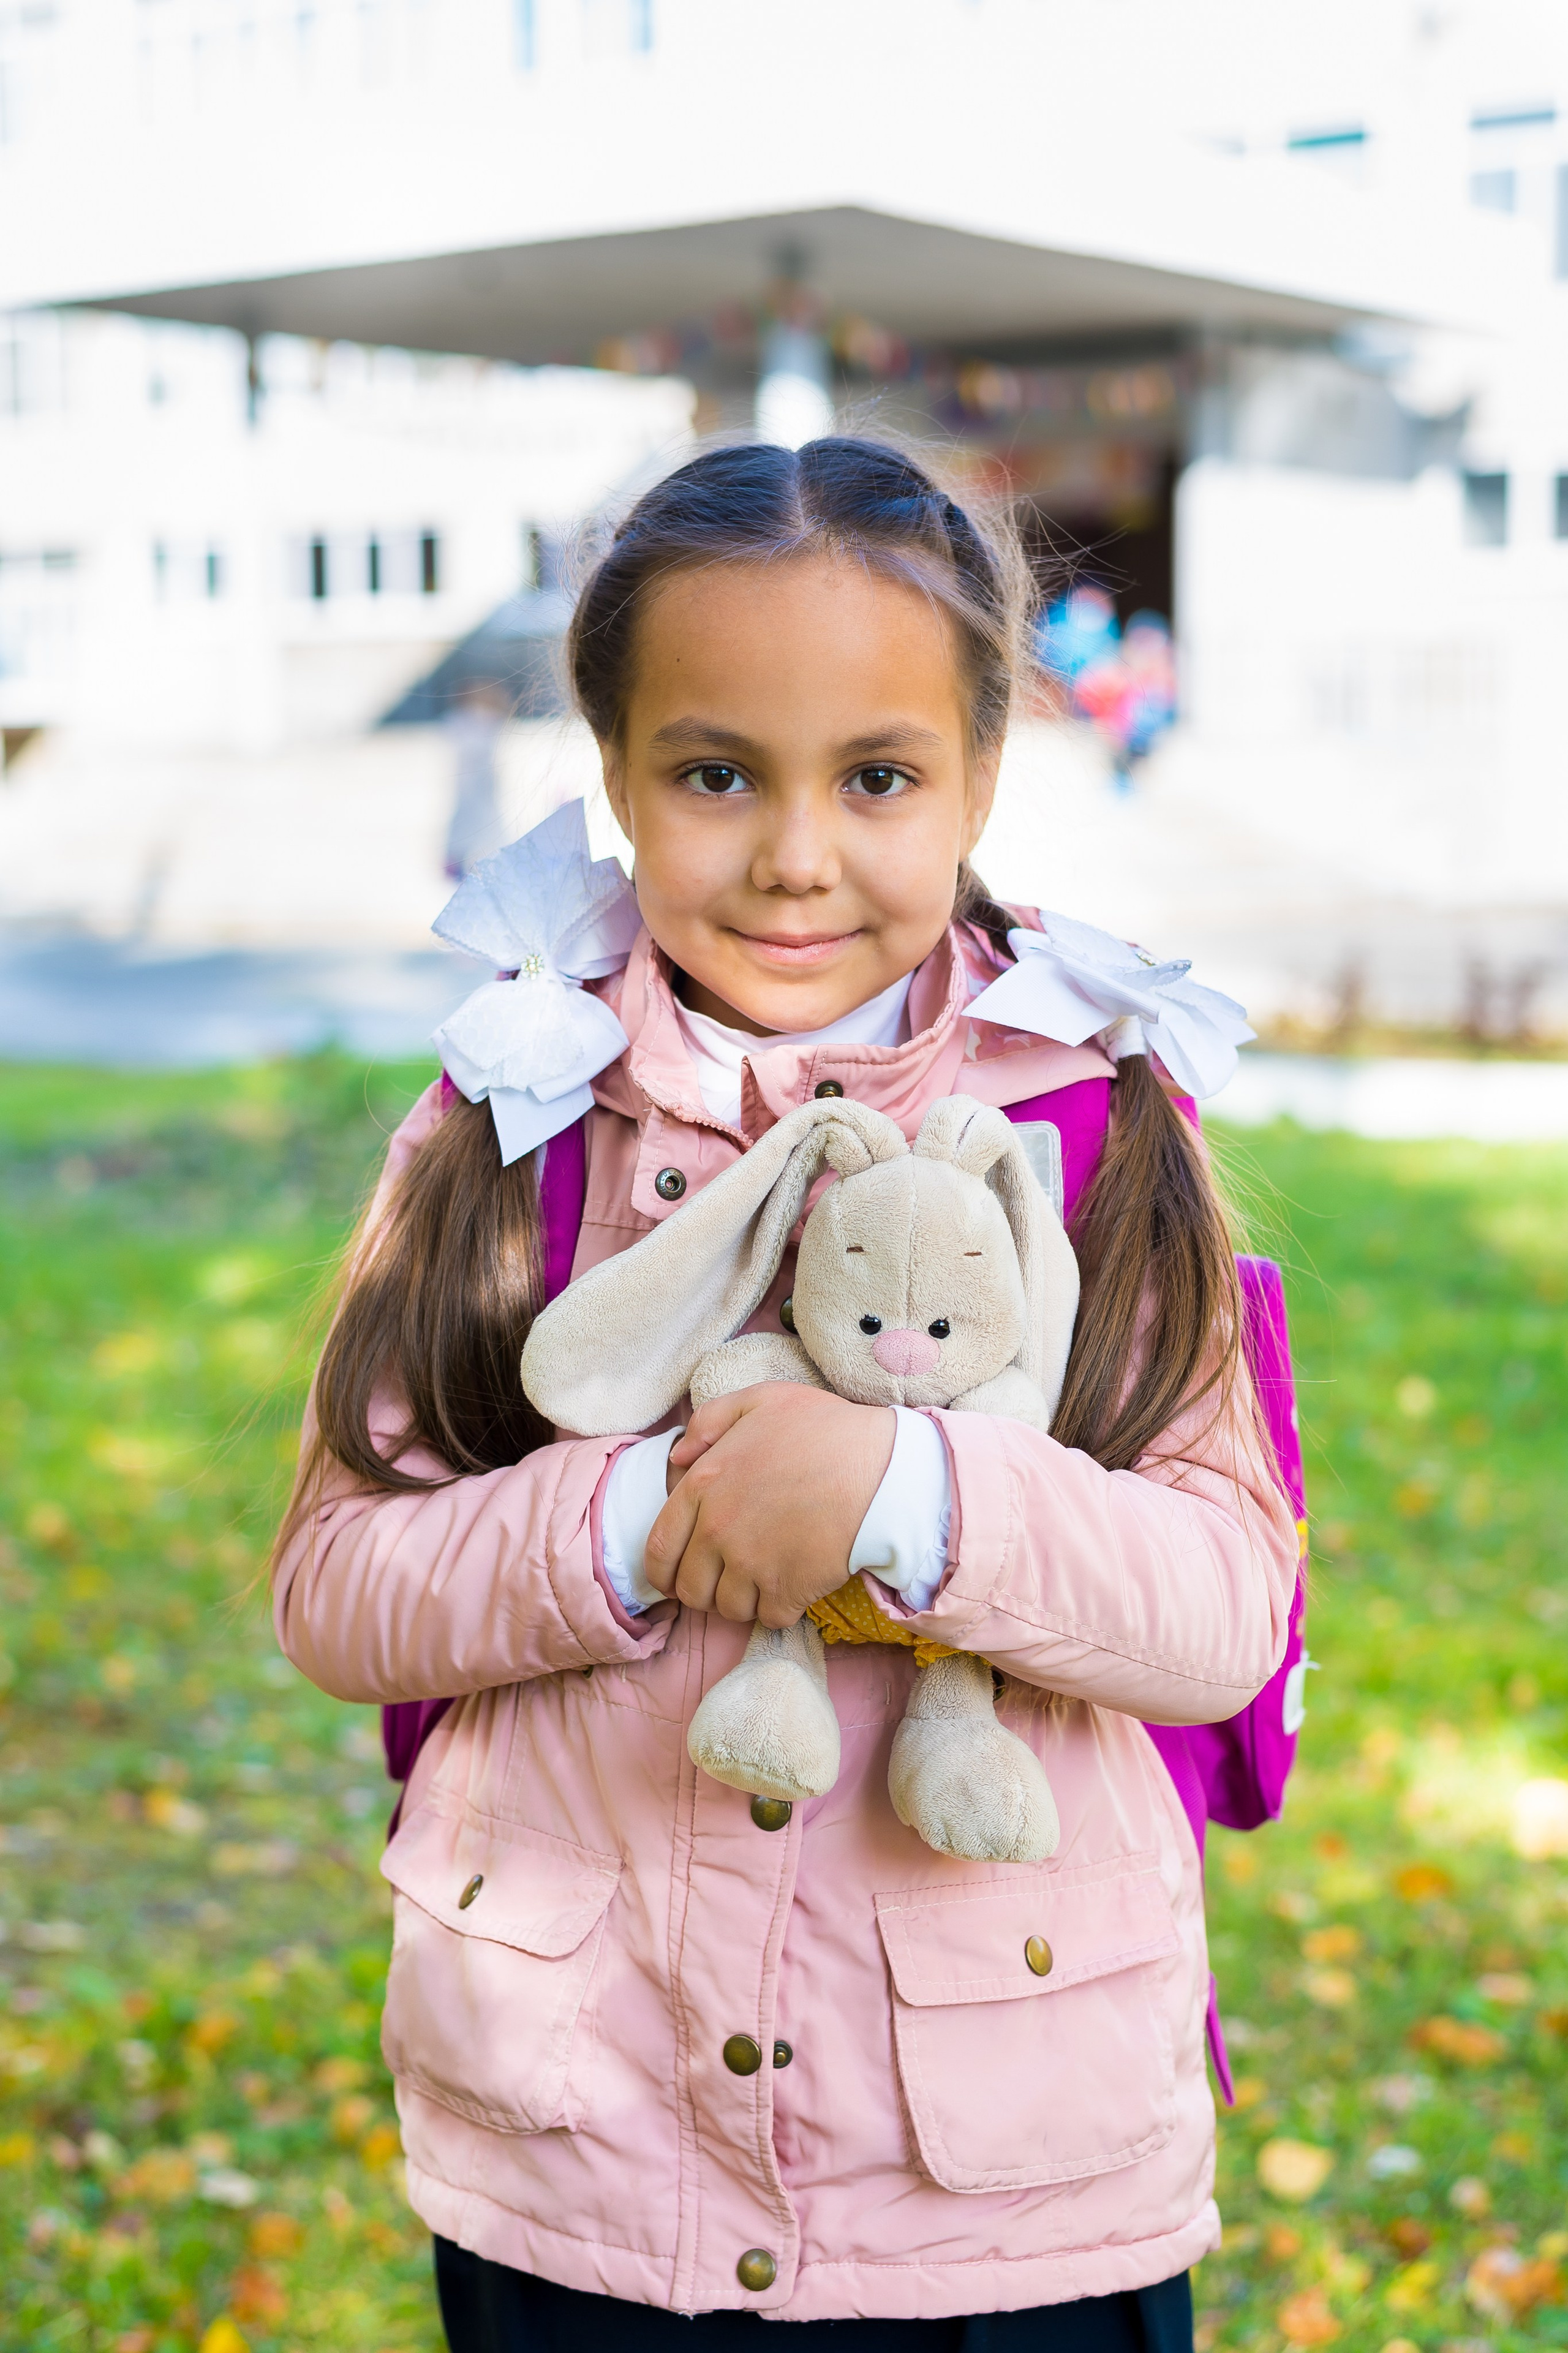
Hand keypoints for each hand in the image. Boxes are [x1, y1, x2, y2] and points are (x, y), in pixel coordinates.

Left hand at [646, 1384, 893, 1626]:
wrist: (883, 1470)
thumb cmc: (826, 1430)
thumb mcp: (762, 1400)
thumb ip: (710, 1421)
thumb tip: (678, 1459)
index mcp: (704, 1485)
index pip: (658, 1547)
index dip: (662, 1570)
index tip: (675, 1575)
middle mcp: (718, 1530)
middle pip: (690, 1588)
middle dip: (703, 1590)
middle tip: (725, 1580)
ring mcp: (752, 1564)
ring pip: (727, 1609)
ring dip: (740, 1601)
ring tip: (762, 1580)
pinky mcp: (787, 1589)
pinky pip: (768, 1619)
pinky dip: (777, 1609)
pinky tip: (792, 1587)